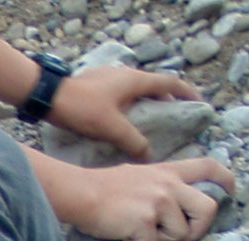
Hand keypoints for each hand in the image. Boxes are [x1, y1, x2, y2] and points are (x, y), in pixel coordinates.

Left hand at [49, 67, 201, 156]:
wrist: (48, 97)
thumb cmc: (82, 109)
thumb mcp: (112, 128)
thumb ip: (133, 141)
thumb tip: (149, 156)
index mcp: (135, 80)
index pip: (170, 83)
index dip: (187, 93)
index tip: (199, 103)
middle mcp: (126, 75)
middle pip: (154, 86)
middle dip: (167, 101)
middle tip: (175, 119)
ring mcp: (110, 79)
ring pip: (137, 92)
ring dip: (147, 105)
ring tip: (152, 125)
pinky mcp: (97, 87)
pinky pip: (122, 96)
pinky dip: (130, 108)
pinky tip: (125, 124)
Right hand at [64, 158, 234, 240]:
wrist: (80, 193)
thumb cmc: (103, 188)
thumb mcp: (139, 175)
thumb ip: (161, 186)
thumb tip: (173, 209)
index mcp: (169, 171)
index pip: (208, 167)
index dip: (225, 180)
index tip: (230, 192)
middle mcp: (169, 185)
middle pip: (208, 208)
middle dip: (199, 229)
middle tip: (182, 237)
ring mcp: (159, 202)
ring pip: (180, 234)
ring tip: (140, 232)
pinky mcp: (145, 221)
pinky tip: (124, 236)